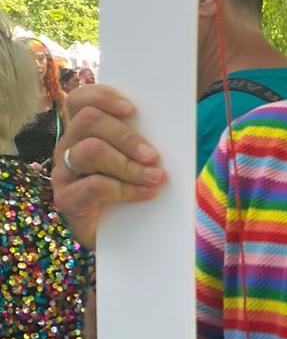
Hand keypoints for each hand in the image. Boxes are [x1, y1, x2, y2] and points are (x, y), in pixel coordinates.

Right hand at [51, 84, 166, 249]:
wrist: (122, 241)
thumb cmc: (133, 194)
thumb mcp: (139, 163)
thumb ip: (143, 143)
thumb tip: (170, 127)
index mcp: (84, 131)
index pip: (80, 100)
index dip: (103, 97)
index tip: (132, 109)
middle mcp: (68, 147)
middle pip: (88, 121)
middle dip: (126, 136)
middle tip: (153, 155)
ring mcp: (64, 173)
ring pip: (90, 150)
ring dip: (128, 163)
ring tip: (155, 177)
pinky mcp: (66, 199)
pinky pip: (93, 185)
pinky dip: (124, 188)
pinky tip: (145, 193)